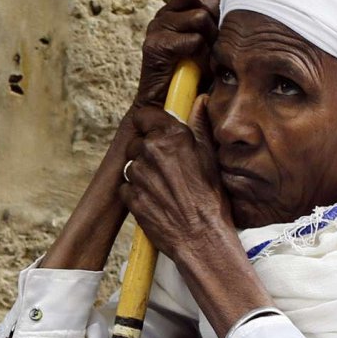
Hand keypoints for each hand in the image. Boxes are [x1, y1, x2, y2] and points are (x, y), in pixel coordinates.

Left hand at [116, 103, 235, 261]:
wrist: (201, 237)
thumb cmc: (210, 198)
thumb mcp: (210, 156)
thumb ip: (200, 125)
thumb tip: (199, 101)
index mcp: (172, 137)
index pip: (143, 115)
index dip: (148, 123)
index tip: (154, 130)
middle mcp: (151, 151)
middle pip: (136, 141)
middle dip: (146, 150)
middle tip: (165, 166)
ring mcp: (138, 174)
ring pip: (131, 164)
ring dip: (142, 172)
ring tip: (164, 186)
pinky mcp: (130, 196)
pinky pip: (126, 187)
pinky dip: (136, 191)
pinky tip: (155, 199)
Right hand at [136, 0, 222, 106]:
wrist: (175, 105)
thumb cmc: (203, 69)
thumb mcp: (219, 35)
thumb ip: (223, 12)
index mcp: (181, 5)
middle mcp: (167, 11)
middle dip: (214, 8)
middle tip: (218, 32)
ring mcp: (158, 27)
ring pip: (198, 14)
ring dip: (210, 34)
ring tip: (209, 52)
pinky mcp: (154, 46)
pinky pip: (191, 38)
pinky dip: (201, 53)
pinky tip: (198, 65)